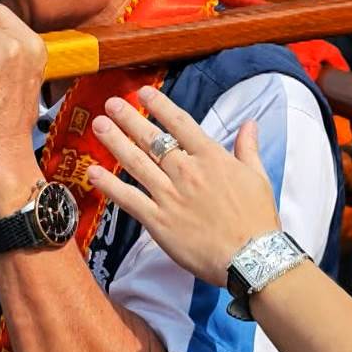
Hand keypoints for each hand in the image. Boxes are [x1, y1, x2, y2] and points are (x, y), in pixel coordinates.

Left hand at [85, 86, 283, 286]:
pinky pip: (129, 199)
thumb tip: (250, 123)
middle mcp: (187, 172)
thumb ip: (248, 148)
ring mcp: (170, 196)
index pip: (180, 123)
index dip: (160, 106)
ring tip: (99, 126)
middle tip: (111, 104)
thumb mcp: (258, 177)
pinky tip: (93, 173)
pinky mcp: (159, 222)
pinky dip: (109, 185)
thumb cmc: (257, 219)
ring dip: (115, 142)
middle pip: (152, 140)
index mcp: (211, 158)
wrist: (252, 259)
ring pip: (136, 163)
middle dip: (129, 119)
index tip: (143, 93)